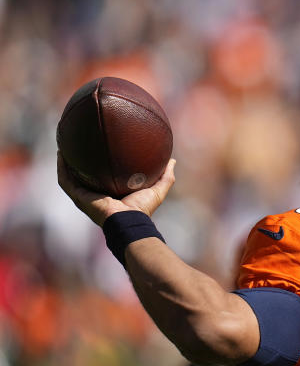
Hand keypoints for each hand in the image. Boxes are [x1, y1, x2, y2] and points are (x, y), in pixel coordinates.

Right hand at [57, 153, 175, 225]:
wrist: (129, 221)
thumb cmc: (143, 209)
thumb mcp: (157, 189)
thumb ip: (166, 176)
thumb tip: (172, 160)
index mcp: (112, 194)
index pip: (104, 178)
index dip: (101, 166)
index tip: (101, 150)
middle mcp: (96, 194)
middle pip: (84, 176)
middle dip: (80, 162)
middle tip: (79, 144)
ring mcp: (85, 196)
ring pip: (70, 177)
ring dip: (65, 162)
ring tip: (64, 145)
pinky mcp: (78, 197)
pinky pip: (65, 180)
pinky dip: (62, 168)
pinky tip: (61, 154)